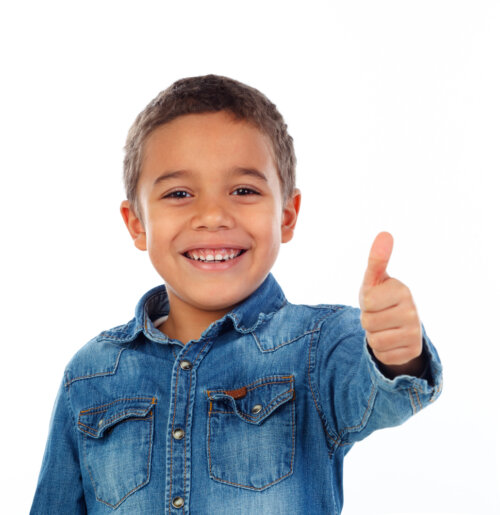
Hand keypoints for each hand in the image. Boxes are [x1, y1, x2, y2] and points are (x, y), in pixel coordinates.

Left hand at [359, 232, 422, 374]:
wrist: (397, 325)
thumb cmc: (381, 297)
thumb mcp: (374, 279)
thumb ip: (377, 259)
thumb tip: (385, 233)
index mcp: (403, 290)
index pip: (368, 302)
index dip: (366, 303)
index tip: (376, 300)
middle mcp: (413, 311)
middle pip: (368, 322)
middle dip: (368, 320)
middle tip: (379, 315)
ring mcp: (415, 333)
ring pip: (374, 341)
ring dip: (373, 335)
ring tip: (383, 327)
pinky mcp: (413, 351)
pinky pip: (383, 354)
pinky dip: (381, 350)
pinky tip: (390, 340)